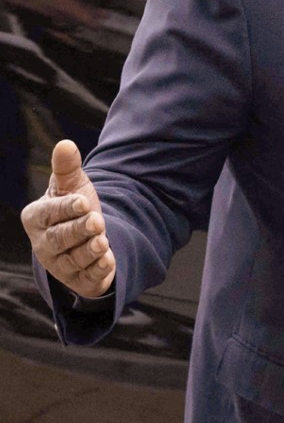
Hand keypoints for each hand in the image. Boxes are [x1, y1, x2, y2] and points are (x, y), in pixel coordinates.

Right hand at [21, 140, 113, 298]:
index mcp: (37, 218)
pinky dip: (98, 270)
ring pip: (74, 258)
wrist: (87, 235)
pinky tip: (108, 261)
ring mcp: (60, 264)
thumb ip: (67, 168)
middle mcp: (44, 243)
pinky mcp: (79, 278)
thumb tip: (65, 144)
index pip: (48, 214)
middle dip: (78, 230)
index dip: (65, 208)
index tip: (82, 201)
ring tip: (102, 241)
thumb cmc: (74, 206)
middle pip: (59, 238)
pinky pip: (87, 277)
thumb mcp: (72, 186)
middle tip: (96, 221)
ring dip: (89, 250)